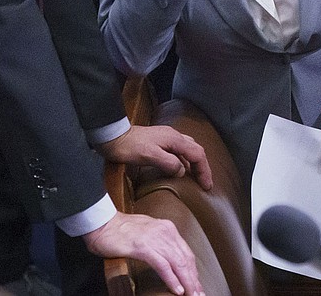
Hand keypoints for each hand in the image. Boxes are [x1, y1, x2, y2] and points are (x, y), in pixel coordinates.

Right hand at [83, 212, 203, 295]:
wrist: (101, 223)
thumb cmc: (120, 230)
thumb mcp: (147, 233)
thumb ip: (159, 243)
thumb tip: (169, 260)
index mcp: (167, 228)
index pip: (186, 253)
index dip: (193, 271)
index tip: (197, 284)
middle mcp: (165, 231)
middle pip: (186, 259)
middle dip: (194, 279)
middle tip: (199, 294)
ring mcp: (155, 238)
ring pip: (177, 263)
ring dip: (187, 282)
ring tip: (192, 295)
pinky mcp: (143, 246)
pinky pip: (162, 265)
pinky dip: (172, 279)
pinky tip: (177, 289)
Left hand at [97, 125, 211, 190]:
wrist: (114, 136)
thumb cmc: (130, 147)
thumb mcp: (150, 156)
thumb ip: (169, 163)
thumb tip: (182, 171)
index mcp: (174, 139)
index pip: (197, 154)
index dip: (204, 170)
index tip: (206, 185)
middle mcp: (174, 136)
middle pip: (196, 150)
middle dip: (202, 167)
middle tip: (204, 183)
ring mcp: (167, 137)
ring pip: (188, 150)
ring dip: (194, 164)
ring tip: (195, 178)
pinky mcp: (160, 141)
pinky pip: (179, 151)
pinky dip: (184, 161)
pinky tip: (180, 169)